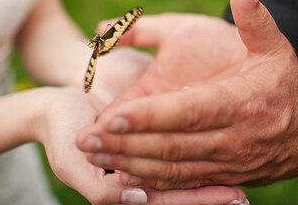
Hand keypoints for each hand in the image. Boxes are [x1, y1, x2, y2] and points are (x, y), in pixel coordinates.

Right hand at [38, 87, 247, 204]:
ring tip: (243, 172)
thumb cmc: (60, 131)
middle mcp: (136, 181)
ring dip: (209, 172)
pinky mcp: (146, 136)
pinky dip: (197, 148)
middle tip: (245, 193)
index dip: (199, 200)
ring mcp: (143, 157)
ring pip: (182, 170)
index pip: (167, 200)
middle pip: (180, 189)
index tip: (233, 197)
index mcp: (120, 192)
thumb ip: (99, 189)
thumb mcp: (72, 164)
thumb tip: (135, 201)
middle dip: (211, 192)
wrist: (53, 102)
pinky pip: (175, 147)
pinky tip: (221, 146)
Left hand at [76, 0, 297, 188]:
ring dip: (128, 162)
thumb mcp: (275, 47)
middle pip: (170, 145)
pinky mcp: (222, 177)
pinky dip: (149, 181)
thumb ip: (255, 18)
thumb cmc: (288, 84)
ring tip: (92, 154)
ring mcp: (226, 163)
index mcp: (239, 103)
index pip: (188, 112)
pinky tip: (120, 172)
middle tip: (83, 139)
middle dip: (124, 143)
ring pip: (170, 168)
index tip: (110, 114)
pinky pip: (181, 183)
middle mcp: (230, 138)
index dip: (149, 115)